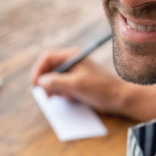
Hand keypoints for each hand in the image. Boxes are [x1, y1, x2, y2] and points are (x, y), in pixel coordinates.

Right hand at [29, 49, 155, 121]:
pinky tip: (71, 99)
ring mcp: (75, 73)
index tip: (35, 84)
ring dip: (54, 89)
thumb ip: (56, 82)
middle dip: (46, 82)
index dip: (38, 70)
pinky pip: (63, 87)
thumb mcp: (76, 85)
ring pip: (55, 79)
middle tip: (46, 96)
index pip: (47, 58)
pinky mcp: (77, 83)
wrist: (120, 98)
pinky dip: (62, 93)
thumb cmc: (100, 88)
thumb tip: (39, 82)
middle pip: (49, 69)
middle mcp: (72, 62)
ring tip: (64, 97)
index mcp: (72, 56)